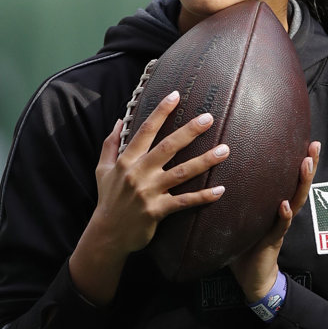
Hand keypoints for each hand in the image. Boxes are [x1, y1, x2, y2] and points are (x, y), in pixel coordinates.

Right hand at [70, 90, 229, 304]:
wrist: (107, 234)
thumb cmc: (108, 199)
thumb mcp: (102, 169)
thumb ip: (110, 143)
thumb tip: (120, 120)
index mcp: (126, 160)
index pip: (145, 131)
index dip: (160, 112)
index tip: (175, 95)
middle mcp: (138, 173)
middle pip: (168, 147)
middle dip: (190, 131)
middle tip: (209, 118)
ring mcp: (149, 192)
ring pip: (182, 172)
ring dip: (205, 161)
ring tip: (225, 150)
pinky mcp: (157, 211)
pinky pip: (184, 201)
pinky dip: (203, 196)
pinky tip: (221, 190)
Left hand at [230, 141, 320, 302]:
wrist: (251, 277)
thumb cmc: (244, 245)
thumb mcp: (239, 217)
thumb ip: (234, 198)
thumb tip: (213, 172)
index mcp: (273, 205)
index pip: (287, 178)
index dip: (296, 160)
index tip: (305, 139)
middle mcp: (281, 212)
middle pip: (298, 185)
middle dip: (309, 165)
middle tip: (315, 145)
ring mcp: (279, 226)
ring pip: (295, 201)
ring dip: (301, 183)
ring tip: (305, 164)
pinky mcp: (273, 241)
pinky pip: (280, 227)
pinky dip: (283, 216)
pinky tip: (285, 205)